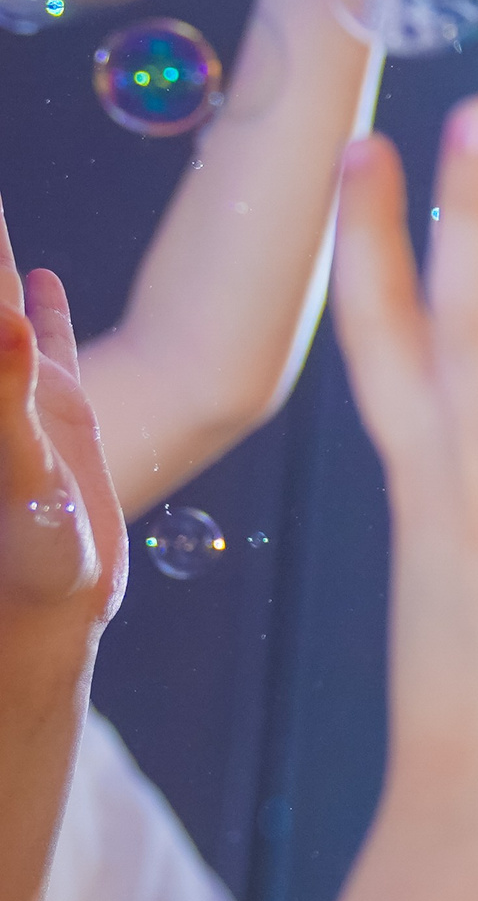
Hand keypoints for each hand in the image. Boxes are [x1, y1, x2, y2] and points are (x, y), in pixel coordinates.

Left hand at [0, 196, 122, 646]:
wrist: (38, 623)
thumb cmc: (31, 564)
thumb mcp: (27, 473)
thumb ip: (11, 392)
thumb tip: (1, 307)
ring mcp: (18, 388)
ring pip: (0, 297)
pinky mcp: (49, 418)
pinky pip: (36, 341)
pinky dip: (31, 302)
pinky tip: (32, 277)